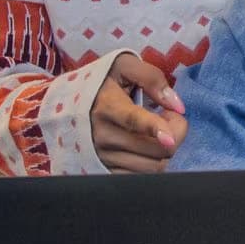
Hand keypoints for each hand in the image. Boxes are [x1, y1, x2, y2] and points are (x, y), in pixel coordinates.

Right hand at [90, 52, 188, 172]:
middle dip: (175, 133)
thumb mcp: (124, 66)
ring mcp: (104, 157)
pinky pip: (142, 177)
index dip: (155, 129)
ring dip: (166, 149)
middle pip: (155, 148)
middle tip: (169, 117)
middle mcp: (103, 136)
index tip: (169, 137)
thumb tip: (177, 106)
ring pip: (153, 166)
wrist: (67, 104)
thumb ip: (152, 79)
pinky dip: (154, 163)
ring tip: (159, 131)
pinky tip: (148, 147)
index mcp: (107, 106)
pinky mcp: (106, 171)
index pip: (133, 120)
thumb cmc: (102, 83)